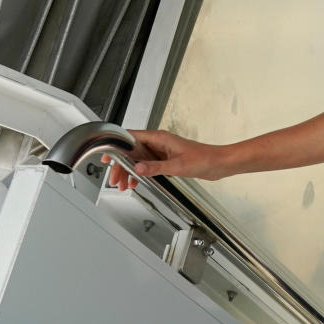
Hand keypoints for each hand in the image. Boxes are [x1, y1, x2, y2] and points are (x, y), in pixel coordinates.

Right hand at [101, 129, 226, 191]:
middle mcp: (158, 142)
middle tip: (115, 179)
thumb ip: (155, 167)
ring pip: (137, 159)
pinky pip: (147, 165)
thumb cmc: (203, 159)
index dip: (115, 145)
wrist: (218, 163)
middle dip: (121, 165)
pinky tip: (136, 182)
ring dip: (129, 171)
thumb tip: (137, 168)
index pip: (130, 137)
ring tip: (123, 185)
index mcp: (159, 137)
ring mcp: (161, 151)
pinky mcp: (166, 159)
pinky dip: (139, 173)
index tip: (106, 153)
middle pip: (131, 151)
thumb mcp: (177, 166)